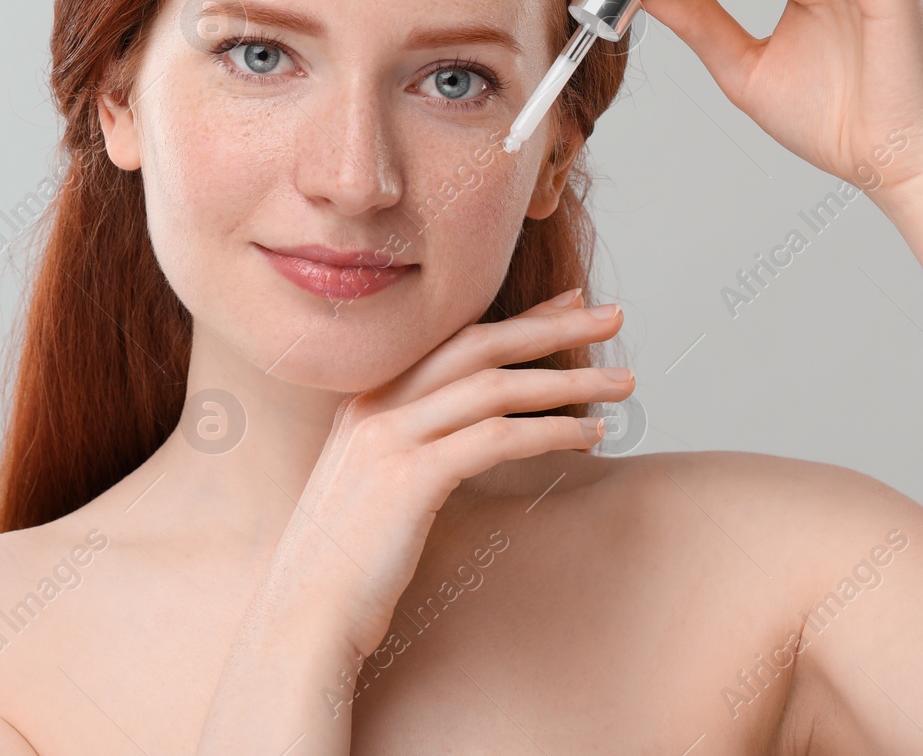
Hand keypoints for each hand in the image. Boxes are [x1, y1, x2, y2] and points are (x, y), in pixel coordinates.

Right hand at [276, 289, 632, 660]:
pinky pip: (496, 439)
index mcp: (367, 401)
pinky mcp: (408, 479)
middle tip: (613, 315)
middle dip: (553, 325)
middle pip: (479, 345)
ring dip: (568, 382)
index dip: (518, 317)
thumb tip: (476, 440)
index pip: (454, 339)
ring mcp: (387, 439)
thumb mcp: (374, 490)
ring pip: (496, 387)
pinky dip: (551, 432)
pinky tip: (588, 438)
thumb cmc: (345, 568)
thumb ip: (414, 453)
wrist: (301, 620)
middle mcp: (375, 406)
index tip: (569, 303)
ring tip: (621, 386)